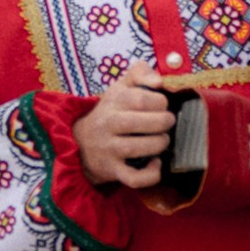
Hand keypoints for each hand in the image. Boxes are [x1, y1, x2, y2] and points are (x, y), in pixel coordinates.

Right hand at [75, 62, 173, 191]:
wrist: (82, 141)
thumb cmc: (112, 111)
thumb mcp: (121, 86)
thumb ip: (140, 72)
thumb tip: (159, 81)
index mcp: (112, 101)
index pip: (142, 99)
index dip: (161, 102)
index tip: (162, 105)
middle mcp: (108, 124)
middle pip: (143, 123)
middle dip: (164, 122)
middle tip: (166, 123)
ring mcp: (109, 149)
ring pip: (140, 149)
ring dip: (159, 144)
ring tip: (163, 140)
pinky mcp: (112, 170)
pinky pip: (134, 178)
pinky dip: (150, 174)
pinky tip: (156, 164)